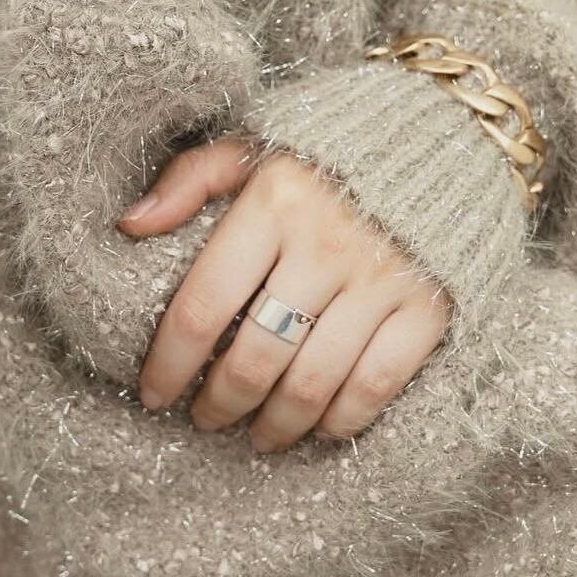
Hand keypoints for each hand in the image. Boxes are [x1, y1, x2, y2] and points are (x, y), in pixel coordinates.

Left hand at [116, 137, 452, 450]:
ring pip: (312, 383)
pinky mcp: (428, 307)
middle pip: (255, 356)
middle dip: (221, 402)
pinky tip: (319, 427)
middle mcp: (327, 242)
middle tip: (205, 418)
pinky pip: (375, 385)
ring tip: (257, 436)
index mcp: (275, 201)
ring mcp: (381, 279)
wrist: (446, 140)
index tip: (154, 393)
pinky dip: (341, 419)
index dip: (170, 362)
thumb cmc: (332, 151)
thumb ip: (193, 178)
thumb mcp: (257, 145)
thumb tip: (130, 225)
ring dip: (276, 424)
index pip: (203, 304)